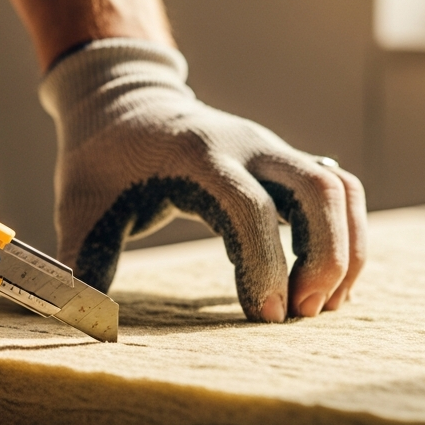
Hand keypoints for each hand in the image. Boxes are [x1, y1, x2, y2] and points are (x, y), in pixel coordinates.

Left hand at [40, 40, 365, 321]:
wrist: (121, 102)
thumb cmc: (99, 160)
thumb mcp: (79, 207)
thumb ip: (83, 264)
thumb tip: (83, 322)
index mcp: (196, 155)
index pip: (250, 208)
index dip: (265, 264)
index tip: (267, 316)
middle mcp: (246, 145)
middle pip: (319, 190)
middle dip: (327, 258)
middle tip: (303, 316)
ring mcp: (271, 149)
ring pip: (340, 189)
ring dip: (345, 248)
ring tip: (322, 306)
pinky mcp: (283, 161)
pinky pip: (338, 191)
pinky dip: (345, 235)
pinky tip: (323, 283)